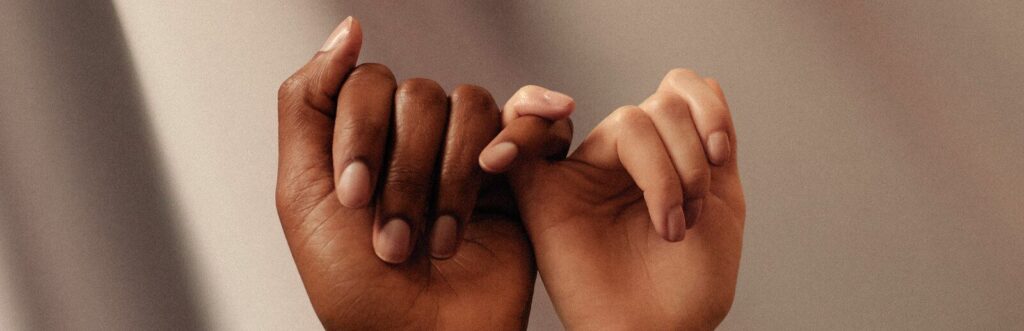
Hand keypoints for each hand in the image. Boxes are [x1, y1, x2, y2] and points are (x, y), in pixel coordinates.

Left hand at [276, 17, 567, 329]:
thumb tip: (346, 30)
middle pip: (421, 96)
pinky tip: (501, 168)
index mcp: (363, 138)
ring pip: (471, 106)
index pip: (368, 83)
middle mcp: (415, 139)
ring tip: (440, 242)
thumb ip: (307, 102)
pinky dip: (524, 136)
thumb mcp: (303, 193)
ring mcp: (468, 154)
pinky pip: (531, 122)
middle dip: (406, 176)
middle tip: (396, 240)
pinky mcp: (517, 175)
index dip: (362, 135)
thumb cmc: (357, 289)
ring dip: (452, 182)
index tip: (353, 199)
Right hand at [484, 70, 744, 329]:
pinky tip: (528, 145)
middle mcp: (624, 157)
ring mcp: (585, 173)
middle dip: (690, 158)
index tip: (721, 156)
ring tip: (671, 226)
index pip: (679, 90)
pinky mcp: (544, 195)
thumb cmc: (691, 284)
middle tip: (693, 213)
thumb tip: (700, 81)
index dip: (706, 109)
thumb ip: (711, 140)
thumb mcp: (722, 201)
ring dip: (665, 172)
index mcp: (666, 153)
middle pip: (658, 108)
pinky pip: (522, 143)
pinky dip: (523, 125)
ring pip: (627, 123)